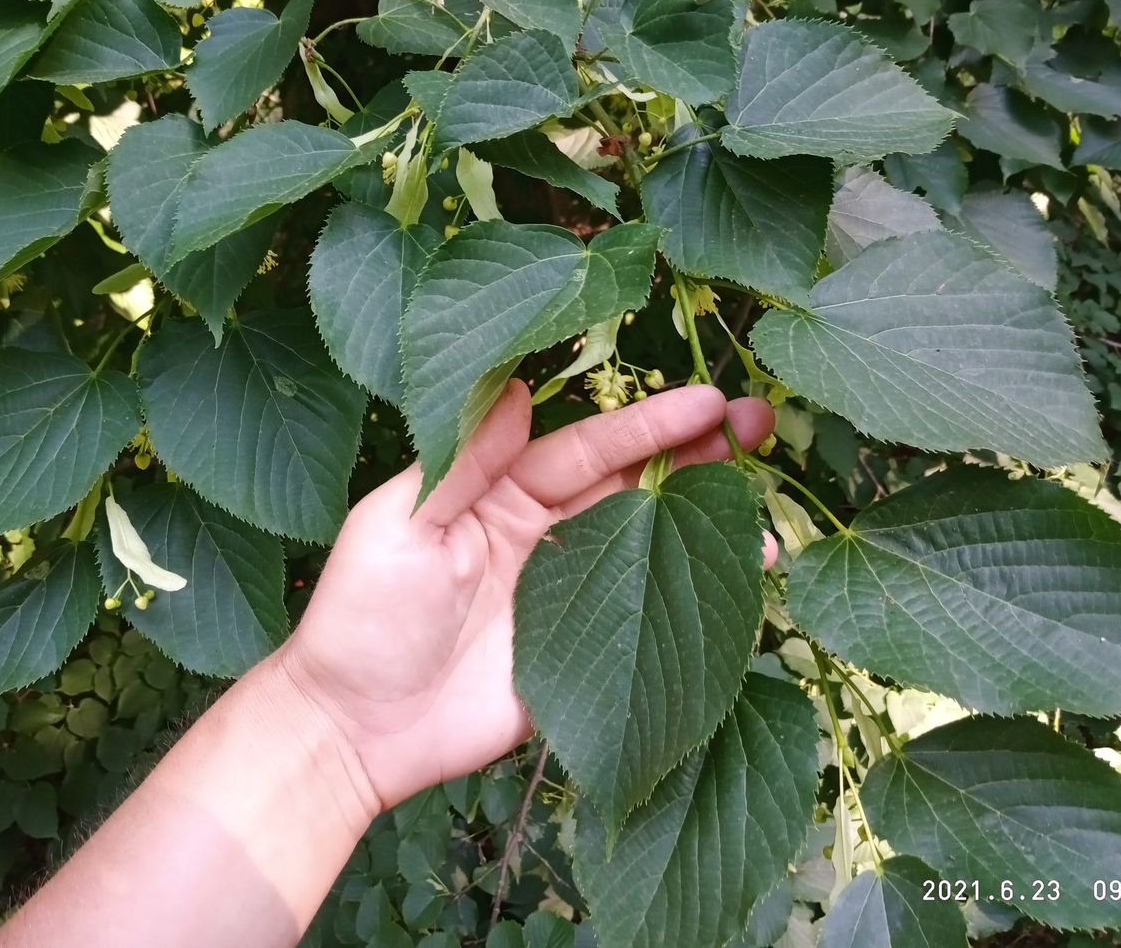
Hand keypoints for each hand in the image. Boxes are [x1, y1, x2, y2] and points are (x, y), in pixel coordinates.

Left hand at [282, 381, 776, 808]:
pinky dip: (698, 592)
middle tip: (759, 423)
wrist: (355, 732)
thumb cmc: (361, 619)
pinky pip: (649, 612)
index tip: (706, 402)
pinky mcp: (582, 651)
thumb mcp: (399, 527)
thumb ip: (461, 462)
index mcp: (497, 493)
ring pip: (650, 541)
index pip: (584, 447)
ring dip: (705, 516)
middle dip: (693, 454)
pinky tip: (747, 572)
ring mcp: (567, 593)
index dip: (645, 426)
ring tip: (765, 494)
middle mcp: (540, 533)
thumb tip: (518, 388)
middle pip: (629, 484)